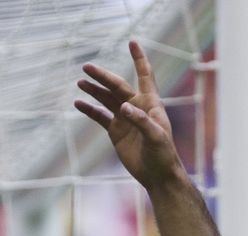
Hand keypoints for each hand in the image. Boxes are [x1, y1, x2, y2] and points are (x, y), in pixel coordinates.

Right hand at [75, 40, 182, 187]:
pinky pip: (100, 117)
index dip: (139, 59)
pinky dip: (89, 110)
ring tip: (81, 82)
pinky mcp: (116, 132)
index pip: (145, 76)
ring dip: (94, 90)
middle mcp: (136, 108)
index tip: (132, 42)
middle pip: (117, 86)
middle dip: (103, 76)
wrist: (158, 177)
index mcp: (150, 104)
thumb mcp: (156, 138)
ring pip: (107, 99)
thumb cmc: (163, 156)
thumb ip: (141, 121)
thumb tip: (124, 107)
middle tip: (87, 67)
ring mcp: (125, 119)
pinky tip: (78, 103)